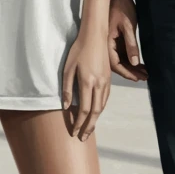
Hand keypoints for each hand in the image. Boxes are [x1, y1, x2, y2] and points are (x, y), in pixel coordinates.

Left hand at [63, 26, 110, 141]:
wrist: (95, 36)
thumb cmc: (78, 50)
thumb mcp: (68, 68)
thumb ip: (66, 88)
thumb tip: (65, 106)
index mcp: (87, 82)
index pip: (83, 109)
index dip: (79, 123)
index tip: (74, 132)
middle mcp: (99, 84)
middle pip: (95, 112)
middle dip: (89, 126)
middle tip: (83, 138)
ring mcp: (106, 82)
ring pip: (102, 106)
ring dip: (96, 119)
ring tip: (89, 128)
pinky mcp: (109, 78)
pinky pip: (106, 98)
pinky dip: (101, 108)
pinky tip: (96, 112)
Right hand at [108, 0, 147, 81]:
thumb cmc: (122, 7)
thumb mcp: (128, 26)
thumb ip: (131, 44)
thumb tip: (135, 62)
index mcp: (106, 42)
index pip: (115, 64)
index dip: (127, 72)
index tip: (138, 78)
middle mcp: (106, 45)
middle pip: (117, 64)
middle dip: (131, 72)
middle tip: (145, 77)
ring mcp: (110, 42)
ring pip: (120, 59)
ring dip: (131, 66)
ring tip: (145, 72)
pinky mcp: (115, 38)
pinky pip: (121, 53)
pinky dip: (130, 59)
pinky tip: (140, 63)